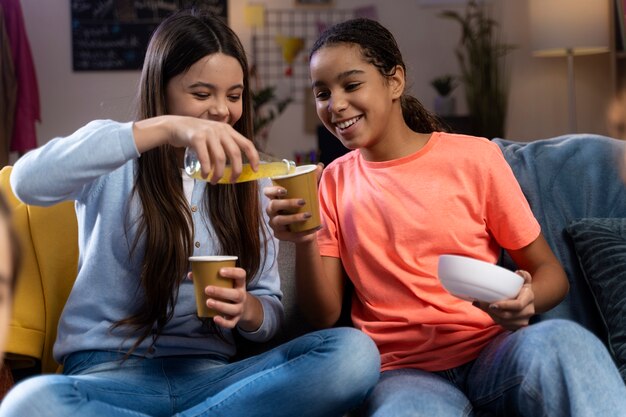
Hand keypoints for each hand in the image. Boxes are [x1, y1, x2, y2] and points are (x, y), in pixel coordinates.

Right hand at [133, 115, 258, 182]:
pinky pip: (205, 157)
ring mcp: (208, 133)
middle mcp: (220, 130)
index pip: (247, 143)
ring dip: (219, 173)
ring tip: (214, 181)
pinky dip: (206, 169)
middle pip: (235, 153)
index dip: (254, 157)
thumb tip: (234, 168)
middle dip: (236, 170)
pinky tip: (205, 176)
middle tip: (232, 181)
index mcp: (227, 130)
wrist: (174, 126)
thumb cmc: (195, 136)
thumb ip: (223, 146)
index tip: (255, 170)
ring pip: (220, 158)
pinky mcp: (196, 137)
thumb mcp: (213, 136)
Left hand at [193, 266, 247, 328]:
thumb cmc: (229, 291)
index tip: (220, 271)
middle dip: (221, 292)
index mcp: (240, 284)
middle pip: (236, 294)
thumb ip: (209, 278)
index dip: (233, 272)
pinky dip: (223, 322)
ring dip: (220, 306)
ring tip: (208, 302)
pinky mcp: (236, 319)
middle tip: (207, 289)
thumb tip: (190, 274)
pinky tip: (215, 318)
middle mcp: (242, 296)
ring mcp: (240, 308)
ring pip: (233, 309)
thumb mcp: (225, 284)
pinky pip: (231, 323)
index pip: (241, 275)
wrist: (243, 308)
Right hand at [264, 163, 323, 242]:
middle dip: (287, 203)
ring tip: (308, 215)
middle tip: (303, 201)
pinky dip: (300, 234)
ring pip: (279, 221)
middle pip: (272, 206)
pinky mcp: (279, 235)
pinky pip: (288, 235)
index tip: (285, 190)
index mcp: (275, 198)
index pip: (267, 192)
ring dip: (294, 218)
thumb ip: (312, 179)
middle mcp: (271, 211)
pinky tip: (311, 231)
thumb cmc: (303, 207)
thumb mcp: (307, 193)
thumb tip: (319, 165)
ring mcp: (274, 224)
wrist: (306, 228)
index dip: (273, 190)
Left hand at [473, 270, 534, 330]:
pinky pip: (505, 325)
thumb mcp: (524, 281)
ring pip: (505, 322)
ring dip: (492, 315)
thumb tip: (519, 273)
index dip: (505, 306)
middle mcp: (528, 311)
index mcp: (529, 298)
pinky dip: (495, 320)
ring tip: (483, 307)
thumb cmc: (522, 289)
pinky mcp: (518, 326)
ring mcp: (524, 320)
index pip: (518, 305)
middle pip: (509, 315)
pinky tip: (489, 312)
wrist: (527, 302)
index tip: (492, 304)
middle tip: (482, 304)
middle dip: (493, 311)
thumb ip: (524, 275)